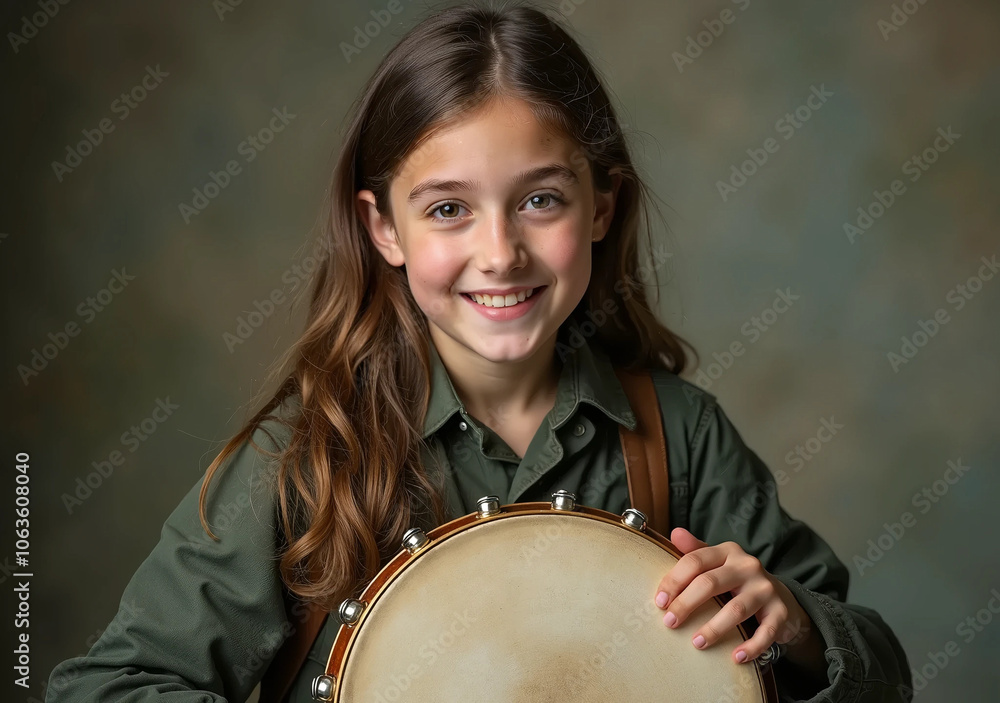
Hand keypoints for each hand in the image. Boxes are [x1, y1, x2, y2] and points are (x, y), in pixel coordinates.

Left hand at [655, 528, 820, 669]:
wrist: (781, 598)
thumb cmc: (738, 581)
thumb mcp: (718, 562)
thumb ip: (695, 550)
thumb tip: (675, 532)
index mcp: (728, 552)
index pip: (695, 561)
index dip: (674, 581)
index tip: (659, 602)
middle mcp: (747, 566)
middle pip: (710, 583)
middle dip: (686, 604)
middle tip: (669, 623)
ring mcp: (765, 589)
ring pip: (736, 609)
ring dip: (714, 628)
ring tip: (696, 643)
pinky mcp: (780, 612)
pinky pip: (765, 632)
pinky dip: (751, 646)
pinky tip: (736, 657)